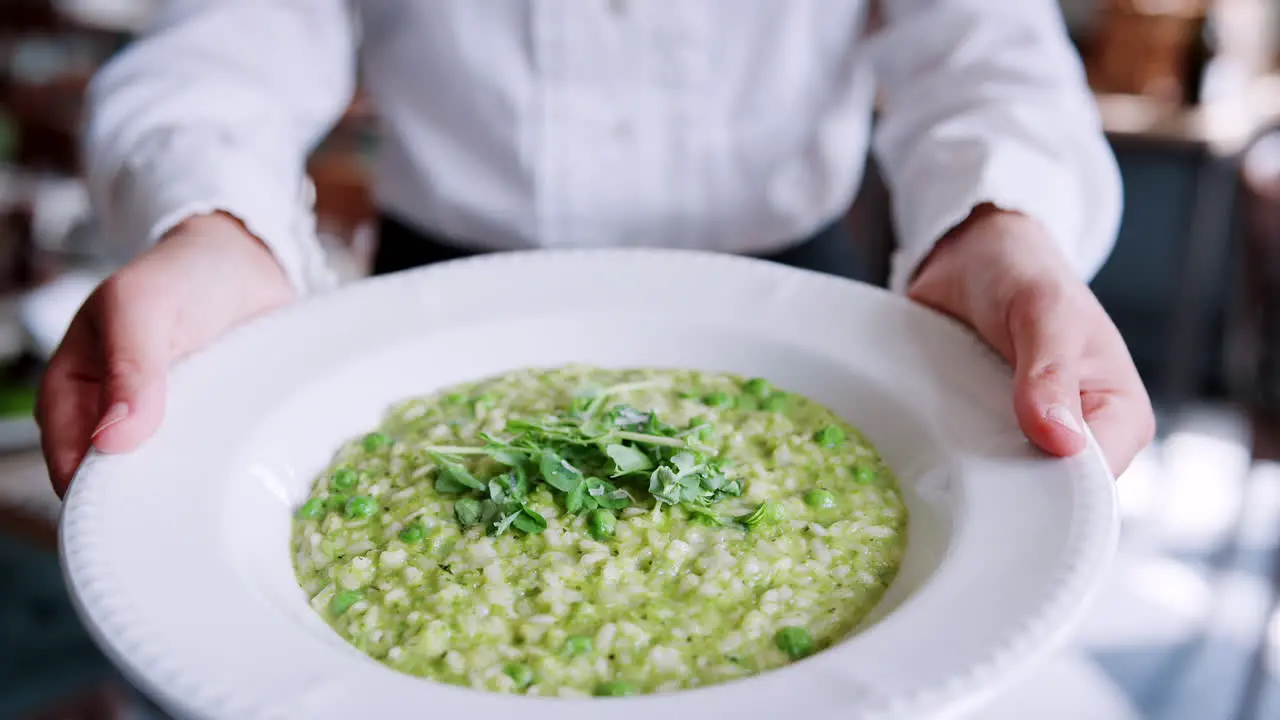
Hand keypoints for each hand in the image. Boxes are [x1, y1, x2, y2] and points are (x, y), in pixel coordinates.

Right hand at [37, 213, 294, 494]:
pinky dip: (219, 474)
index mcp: (71, 393)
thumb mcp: (142, 306)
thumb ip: (128, 367)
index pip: (70, 468)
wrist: (245, 262)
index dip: (96, 500)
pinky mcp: (206, 429)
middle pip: (117, 486)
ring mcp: (162, 428)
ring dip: (187, 492)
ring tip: (219, 503)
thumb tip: (112, 441)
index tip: (138, 520)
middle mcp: (111, 419)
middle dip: (146, 505)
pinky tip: (243, 481)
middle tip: (188, 519)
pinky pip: (206, 465)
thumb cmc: (180, 276)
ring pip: (164, 482)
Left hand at [908, 205, 1154, 475]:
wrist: (972, 254)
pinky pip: (971, 466)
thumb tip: (1062, 441)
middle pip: (1047, 497)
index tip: (1002, 491)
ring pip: (1005, 486)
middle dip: (1006, 494)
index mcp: (1120, 418)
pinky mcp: (989, 435)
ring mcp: (1031, 442)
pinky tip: (925, 458)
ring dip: (972, 479)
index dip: (1050, 496)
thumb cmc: (1023, 275)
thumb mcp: (1043, 312)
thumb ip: (1050, 372)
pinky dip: (949, 461)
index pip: (1093, 486)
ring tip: (937, 468)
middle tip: (957, 482)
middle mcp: (1081, 440)